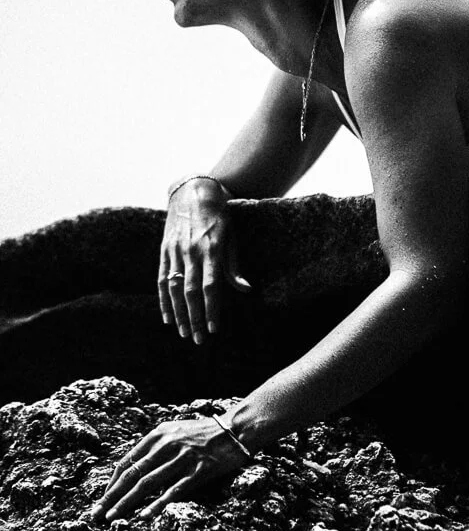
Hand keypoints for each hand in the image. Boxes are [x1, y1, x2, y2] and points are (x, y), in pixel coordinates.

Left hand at [91, 417, 247, 521]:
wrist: (235, 430)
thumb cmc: (203, 433)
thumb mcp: (175, 431)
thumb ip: (155, 447)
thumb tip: (133, 469)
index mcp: (158, 434)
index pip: (127, 461)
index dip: (112, 482)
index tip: (102, 499)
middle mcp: (167, 444)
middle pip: (132, 474)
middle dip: (111, 496)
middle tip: (95, 514)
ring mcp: (182, 458)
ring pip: (147, 483)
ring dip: (126, 503)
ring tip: (111, 518)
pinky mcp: (198, 471)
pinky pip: (173, 490)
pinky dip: (156, 504)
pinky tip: (144, 516)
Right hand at [158, 178, 250, 343]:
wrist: (193, 191)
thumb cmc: (219, 216)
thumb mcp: (231, 237)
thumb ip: (233, 265)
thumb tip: (246, 290)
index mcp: (211, 248)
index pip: (211, 285)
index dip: (212, 308)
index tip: (213, 329)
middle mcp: (191, 250)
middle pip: (190, 291)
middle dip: (194, 317)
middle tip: (197, 340)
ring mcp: (175, 250)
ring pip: (173, 287)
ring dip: (178, 313)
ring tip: (183, 333)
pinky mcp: (164, 250)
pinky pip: (161, 278)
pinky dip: (163, 299)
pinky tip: (167, 316)